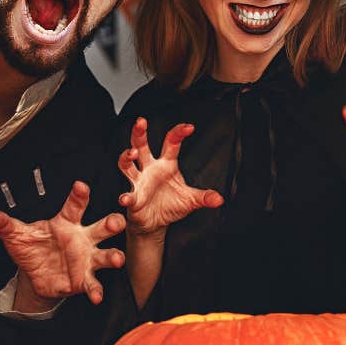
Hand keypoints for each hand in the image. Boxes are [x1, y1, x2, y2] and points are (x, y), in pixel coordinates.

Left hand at [0, 181, 124, 304]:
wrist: (35, 276)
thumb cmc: (33, 249)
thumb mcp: (17, 236)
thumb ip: (4, 225)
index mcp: (67, 222)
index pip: (75, 206)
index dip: (79, 196)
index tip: (81, 187)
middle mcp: (82, 238)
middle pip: (102, 227)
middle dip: (111, 223)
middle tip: (115, 221)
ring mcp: (86, 259)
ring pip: (106, 254)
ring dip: (113, 256)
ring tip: (116, 259)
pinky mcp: (84, 279)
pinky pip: (93, 284)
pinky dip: (96, 290)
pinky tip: (96, 296)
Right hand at [117, 118, 223, 235]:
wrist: (156, 223)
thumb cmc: (171, 205)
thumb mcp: (191, 199)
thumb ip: (204, 197)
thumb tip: (219, 199)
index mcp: (166, 164)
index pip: (171, 143)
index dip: (179, 133)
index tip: (189, 127)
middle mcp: (150, 169)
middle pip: (141, 146)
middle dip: (139, 133)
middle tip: (141, 121)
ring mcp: (139, 182)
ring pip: (127, 165)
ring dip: (126, 157)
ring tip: (132, 153)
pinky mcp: (134, 198)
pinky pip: (129, 195)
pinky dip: (126, 197)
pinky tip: (126, 198)